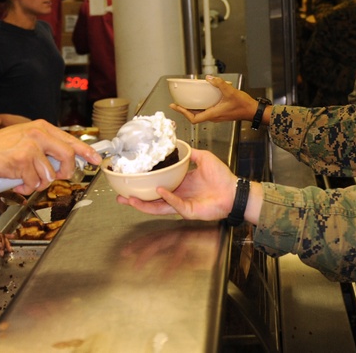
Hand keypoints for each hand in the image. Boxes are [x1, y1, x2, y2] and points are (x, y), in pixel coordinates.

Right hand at [0, 120, 100, 195]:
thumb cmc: (0, 148)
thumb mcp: (25, 138)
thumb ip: (45, 146)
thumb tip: (64, 162)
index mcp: (41, 127)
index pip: (70, 140)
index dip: (86, 152)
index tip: (96, 160)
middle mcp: (38, 134)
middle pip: (67, 156)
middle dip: (64, 172)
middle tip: (55, 177)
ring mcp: (30, 147)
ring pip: (50, 174)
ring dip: (38, 183)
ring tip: (25, 177)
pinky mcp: (22, 161)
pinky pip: (34, 183)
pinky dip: (26, 187)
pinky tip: (17, 180)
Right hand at [118, 148, 238, 220]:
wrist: (234, 190)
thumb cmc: (222, 177)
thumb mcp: (203, 158)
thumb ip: (190, 153)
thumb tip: (179, 144)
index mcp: (180, 184)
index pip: (158, 186)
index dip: (145, 185)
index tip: (132, 180)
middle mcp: (178, 196)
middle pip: (152, 200)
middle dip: (136, 199)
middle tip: (121, 196)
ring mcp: (182, 205)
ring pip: (158, 207)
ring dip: (144, 204)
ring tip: (130, 199)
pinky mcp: (189, 211)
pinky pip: (175, 205)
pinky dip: (167, 198)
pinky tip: (160, 191)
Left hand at [169, 75, 257, 124]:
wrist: (251, 111)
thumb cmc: (242, 105)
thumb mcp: (230, 92)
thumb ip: (219, 84)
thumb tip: (209, 78)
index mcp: (213, 114)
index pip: (194, 118)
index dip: (183, 113)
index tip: (176, 107)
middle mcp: (213, 117)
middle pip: (194, 117)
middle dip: (184, 111)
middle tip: (176, 104)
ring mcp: (216, 116)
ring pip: (199, 115)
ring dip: (190, 110)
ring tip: (184, 102)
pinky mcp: (219, 113)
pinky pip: (205, 112)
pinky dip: (199, 107)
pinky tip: (199, 100)